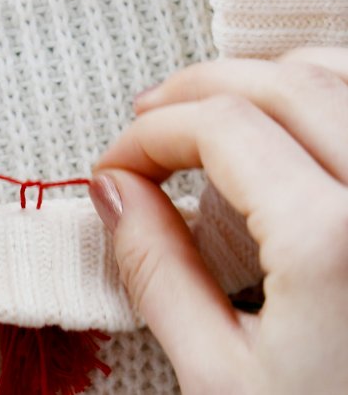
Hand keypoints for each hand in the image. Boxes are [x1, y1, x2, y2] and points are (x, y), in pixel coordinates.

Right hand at [90, 47, 347, 393]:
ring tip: (202, 112)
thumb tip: (114, 193)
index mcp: (334, 241)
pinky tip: (277, 120)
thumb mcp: (219, 373)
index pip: (220, 127)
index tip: (116, 163)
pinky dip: (314, 91)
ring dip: (254, 80)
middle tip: (146, 121)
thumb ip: (154, 268)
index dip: (150, 135)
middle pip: (277, 81)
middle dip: (192, 91)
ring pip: (334, 74)